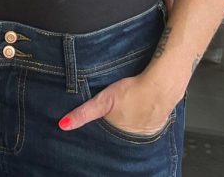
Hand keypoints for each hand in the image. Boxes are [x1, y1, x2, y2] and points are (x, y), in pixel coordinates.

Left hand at [58, 74, 172, 135]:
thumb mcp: (103, 101)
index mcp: (120, 136)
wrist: (161, 85)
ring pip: (133, 129)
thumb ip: (83, 113)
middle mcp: (134, 138)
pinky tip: (140, 108)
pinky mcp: (158, 123)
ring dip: (129, 122)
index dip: (102, 129)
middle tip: (116, 112)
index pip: (107, 137)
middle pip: (119, 133)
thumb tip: (63, 125)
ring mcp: (147, 131)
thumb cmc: (132, 92)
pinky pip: (146, 123)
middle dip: (115, 126)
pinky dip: (142, 118)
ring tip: (127, 109)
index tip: (100, 123)